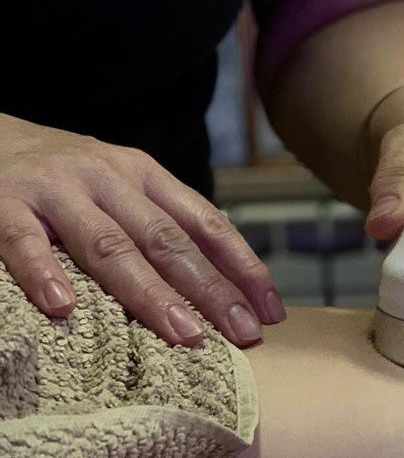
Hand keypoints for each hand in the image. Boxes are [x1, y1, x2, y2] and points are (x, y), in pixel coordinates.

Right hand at [0, 114, 284, 346]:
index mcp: (145, 175)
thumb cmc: (68, 177)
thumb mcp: (122, 186)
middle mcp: (108, 178)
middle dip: (211, 289)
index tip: (271, 310)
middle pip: (168, 240)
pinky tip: (63, 308)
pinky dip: (44, 272)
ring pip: (110, 245)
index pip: (206, 222)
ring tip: (184, 334)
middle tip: (243, 333)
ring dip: (150, 293)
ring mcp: (56, 189)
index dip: (242, 265)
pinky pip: (23, 241)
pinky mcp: (3, 203)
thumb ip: (162, 222)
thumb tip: (224, 279)